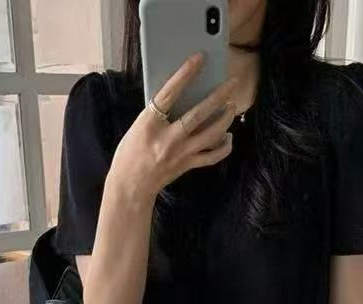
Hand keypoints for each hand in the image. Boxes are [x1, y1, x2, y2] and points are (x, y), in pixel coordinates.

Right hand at [107, 53, 237, 205]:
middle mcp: (168, 139)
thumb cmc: (131, 153)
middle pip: (198, 114)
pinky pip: (212, 156)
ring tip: (231, 107)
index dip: (185, 74)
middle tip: (231, 84)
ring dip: (225, 119)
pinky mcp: (188, 165)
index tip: (199, 59)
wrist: (131, 185)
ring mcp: (181, 153)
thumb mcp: (139, 126)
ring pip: (210, 135)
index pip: (170, 93)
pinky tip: (228, 136)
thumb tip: (180, 96)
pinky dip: (224, 147)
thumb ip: (158, 113)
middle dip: (218, 97)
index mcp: (150, 124)